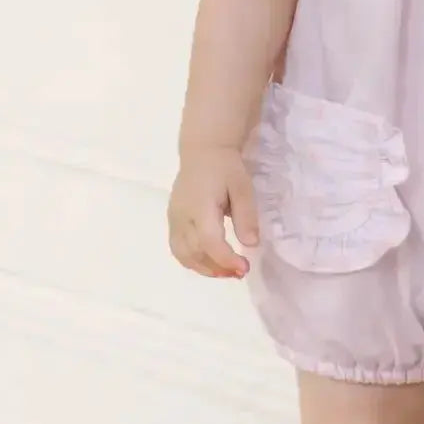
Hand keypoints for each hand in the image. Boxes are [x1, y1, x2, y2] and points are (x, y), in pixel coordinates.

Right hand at [167, 145, 257, 278]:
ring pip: (183, 255)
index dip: (226, 259)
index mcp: (200, 206)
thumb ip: (246, 216)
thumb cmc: (226, 168)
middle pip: (194, 253)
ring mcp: (173, 219)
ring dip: (205, 269)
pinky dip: (193, 261)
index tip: (245, 268)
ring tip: (227, 271)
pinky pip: (178, 248)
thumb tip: (251, 244)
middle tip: (240, 272)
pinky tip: (211, 263)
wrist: (203, 152)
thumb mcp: (243, 188)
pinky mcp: (172, 221)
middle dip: (218, 268)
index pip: (209, 241)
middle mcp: (182, 216)